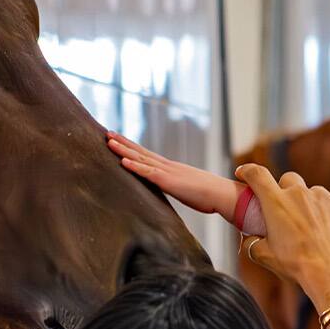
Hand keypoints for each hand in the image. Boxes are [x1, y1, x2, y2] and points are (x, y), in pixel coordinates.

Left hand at [108, 132, 242, 219]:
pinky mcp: (168, 181)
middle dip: (123, 143)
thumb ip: (179, 188)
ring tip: (109, 141)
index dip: (133, 148)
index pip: (148, 156)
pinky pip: (148, 173)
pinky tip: (123, 161)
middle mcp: (167, 166)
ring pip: (141, 158)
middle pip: (141, 152)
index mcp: (171, 168)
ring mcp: (167, 172)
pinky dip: (135, 166)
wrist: (222, 194)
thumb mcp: (189, 190)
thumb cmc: (209, 195)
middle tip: (107, 133)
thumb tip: (176, 191)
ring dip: (124, 150)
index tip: (120, 140)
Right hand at [234, 164, 329, 306]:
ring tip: (312, 229)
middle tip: (286, 211)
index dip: (248, 171)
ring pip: (312, 192)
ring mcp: (324, 196)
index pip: (257, 175)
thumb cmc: (298, 265)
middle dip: (285, 190)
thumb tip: (250, 239)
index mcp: (276, 203)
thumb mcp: (264, 256)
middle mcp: (300, 193)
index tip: (244, 173)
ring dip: (309, 204)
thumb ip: (252, 243)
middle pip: (288, 179)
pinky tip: (329, 230)